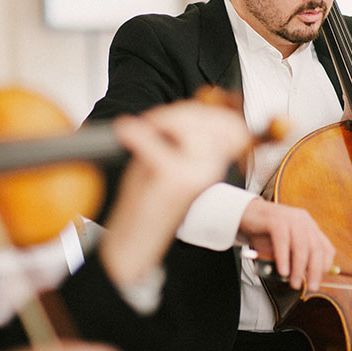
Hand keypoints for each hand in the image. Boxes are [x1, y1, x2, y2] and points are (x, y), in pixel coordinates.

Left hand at [100, 100, 249, 285]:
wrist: (137, 240)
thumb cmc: (150, 203)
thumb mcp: (172, 162)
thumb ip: (185, 136)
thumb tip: (187, 110)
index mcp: (216, 164)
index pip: (223, 120)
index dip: (197, 110)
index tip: (172, 115)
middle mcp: (212, 167)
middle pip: (204, 117)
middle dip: (175, 112)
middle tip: (153, 122)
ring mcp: (197, 172)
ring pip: (188, 124)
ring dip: (162, 120)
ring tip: (145, 130)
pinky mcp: (176, 177)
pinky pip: (157, 142)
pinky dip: (138, 135)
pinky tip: (129, 132)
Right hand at [239, 198, 334, 291]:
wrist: (244, 215)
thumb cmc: (264, 234)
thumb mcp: (282, 250)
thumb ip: (292, 261)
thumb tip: (300, 278)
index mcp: (308, 226)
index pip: (326, 247)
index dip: (325, 266)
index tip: (318, 280)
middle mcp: (303, 220)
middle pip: (316, 248)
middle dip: (315, 271)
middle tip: (311, 287)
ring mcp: (290, 218)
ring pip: (301, 246)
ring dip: (299, 268)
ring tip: (295, 283)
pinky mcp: (275, 219)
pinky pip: (283, 241)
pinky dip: (284, 258)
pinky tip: (283, 271)